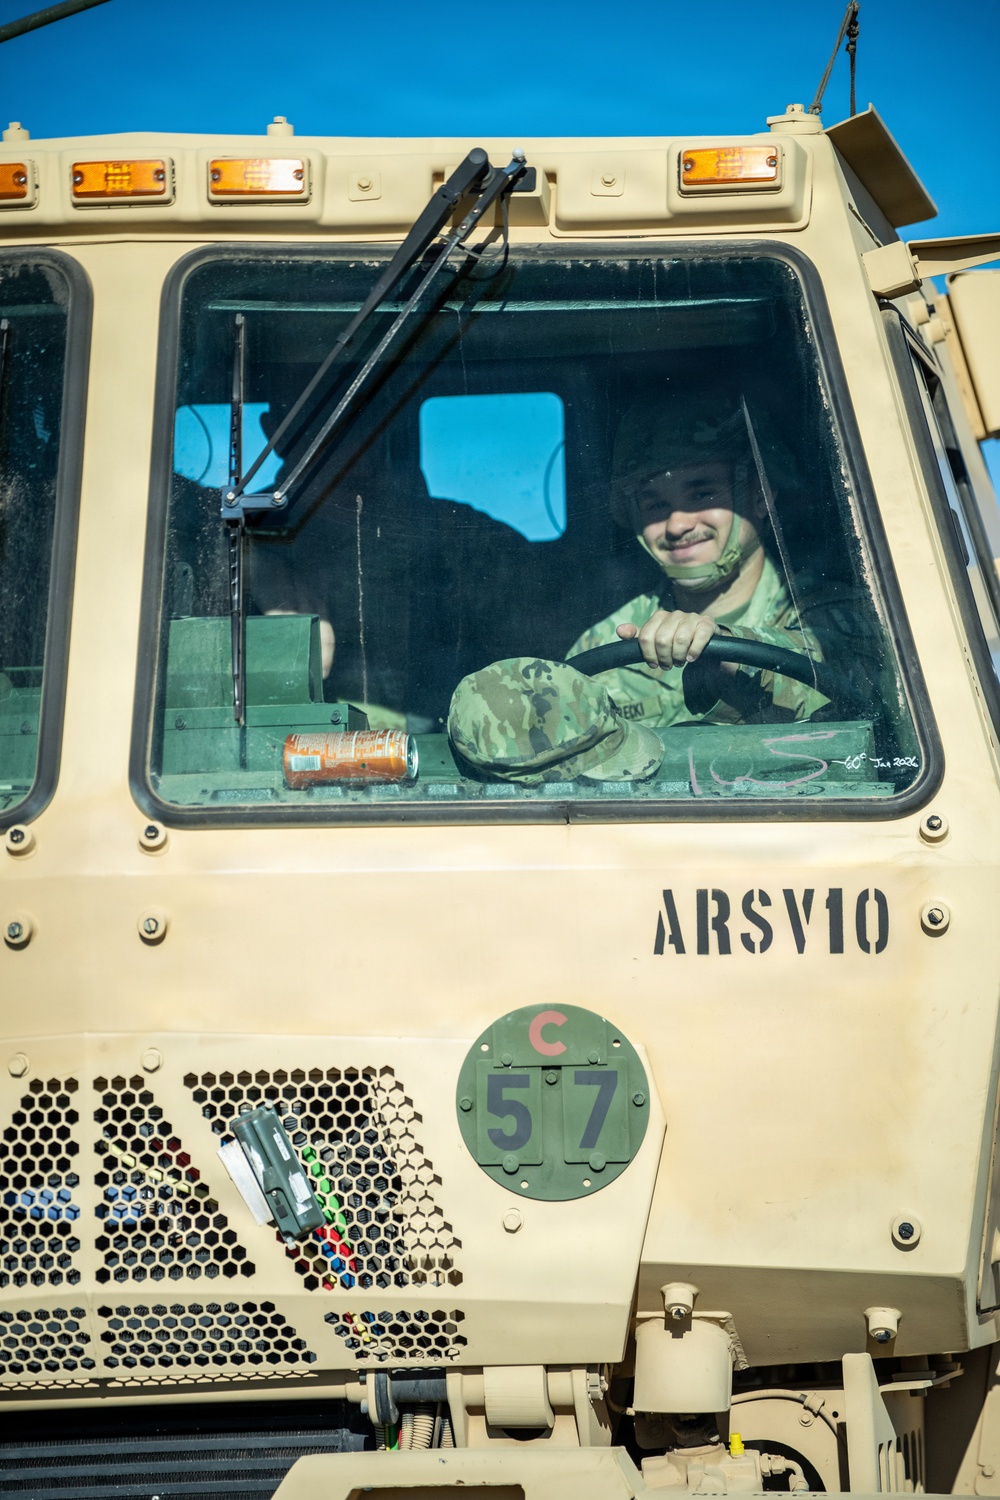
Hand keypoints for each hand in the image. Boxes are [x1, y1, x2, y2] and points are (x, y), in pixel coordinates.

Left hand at [617, 611, 731, 671]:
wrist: (704, 644)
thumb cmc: (676, 643)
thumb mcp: (655, 640)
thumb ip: (637, 636)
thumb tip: (619, 630)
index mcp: (660, 616)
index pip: (646, 637)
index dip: (649, 655)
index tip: (654, 664)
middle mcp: (675, 614)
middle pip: (662, 640)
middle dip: (664, 658)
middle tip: (669, 665)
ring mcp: (692, 617)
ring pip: (680, 640)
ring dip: (679, 657)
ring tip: (680, 662)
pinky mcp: (707, 624)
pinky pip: (698, 638)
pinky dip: (694, 651)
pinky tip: (692, 658)